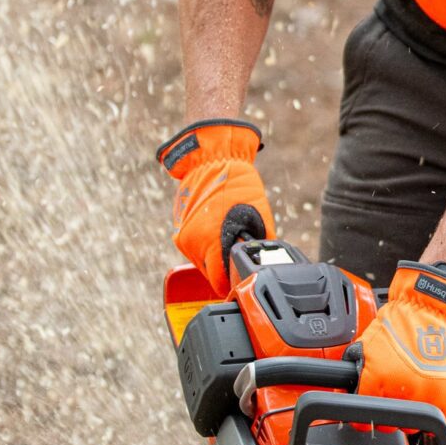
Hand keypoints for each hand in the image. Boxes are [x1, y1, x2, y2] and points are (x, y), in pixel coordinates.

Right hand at [156, 117, 273, 294]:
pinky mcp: (181, 231)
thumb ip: (259, 241)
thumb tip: (264, 259)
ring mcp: (184, 237)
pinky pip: (196, 250)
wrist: (212, 160)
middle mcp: (193, 243)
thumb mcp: (260, 214)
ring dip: (214, 259)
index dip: (230, 283)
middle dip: (224, 270)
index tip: (240, 284)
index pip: (217, 280)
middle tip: (239, 260)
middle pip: (210, 273)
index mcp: (210, 241)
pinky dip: (206, 248)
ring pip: (202, 262)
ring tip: (228, 242)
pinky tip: (217, 234)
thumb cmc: (236, 183)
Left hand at [356, 261, 445, 425]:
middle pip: (390, 424)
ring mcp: (430, 396)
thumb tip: (346, 389)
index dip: (363, 420)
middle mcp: (404, 391)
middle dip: (387, 415)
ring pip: (414, 425)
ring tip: (414, 393)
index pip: (365, 417)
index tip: (365, 420)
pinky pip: (445, 420)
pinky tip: (433, 402)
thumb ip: (360, 371)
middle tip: (393, 398)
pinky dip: (439, 415)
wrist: (434, 309)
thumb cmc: (402, 322)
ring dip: (412, 416)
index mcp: (380, 378)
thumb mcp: (369, 344)